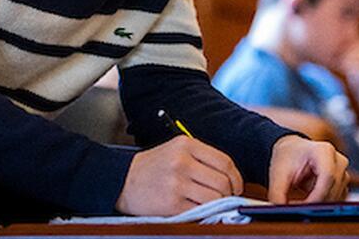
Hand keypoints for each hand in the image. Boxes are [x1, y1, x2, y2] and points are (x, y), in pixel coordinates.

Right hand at [116, 136, 243, 215]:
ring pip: (215, 198)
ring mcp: (176, 183)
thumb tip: (230, 178)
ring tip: (211, 204)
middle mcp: (182, 162)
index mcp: (186, 145)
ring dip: (218, 205)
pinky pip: (200, 211)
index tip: (236, 186)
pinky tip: (197, 209)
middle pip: (222, 182)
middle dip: (229, 193)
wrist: (122, 179)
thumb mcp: (176, 150)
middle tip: (225, 198)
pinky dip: (204, 213)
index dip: (236, 177)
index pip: (225, 162)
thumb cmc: (153, 166)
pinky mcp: (171, 204)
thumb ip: (201, 159)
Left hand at [267, 135, 348, 202]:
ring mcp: (343, 173)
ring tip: (297, 201)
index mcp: (324, 151)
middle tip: (293, 209)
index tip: (301, 208)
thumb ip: (277, 194)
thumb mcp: (278, 174)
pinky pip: (335, 201)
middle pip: (332, 191)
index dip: (316, 196)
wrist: (293, 152)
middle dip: (314, 204)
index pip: (327, 177)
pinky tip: (307, 200)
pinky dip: (321, 205)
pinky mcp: (343, 185)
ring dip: (317, 206)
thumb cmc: (287, 158)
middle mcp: (338, 161)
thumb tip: (278, 211)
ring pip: (334, 199)